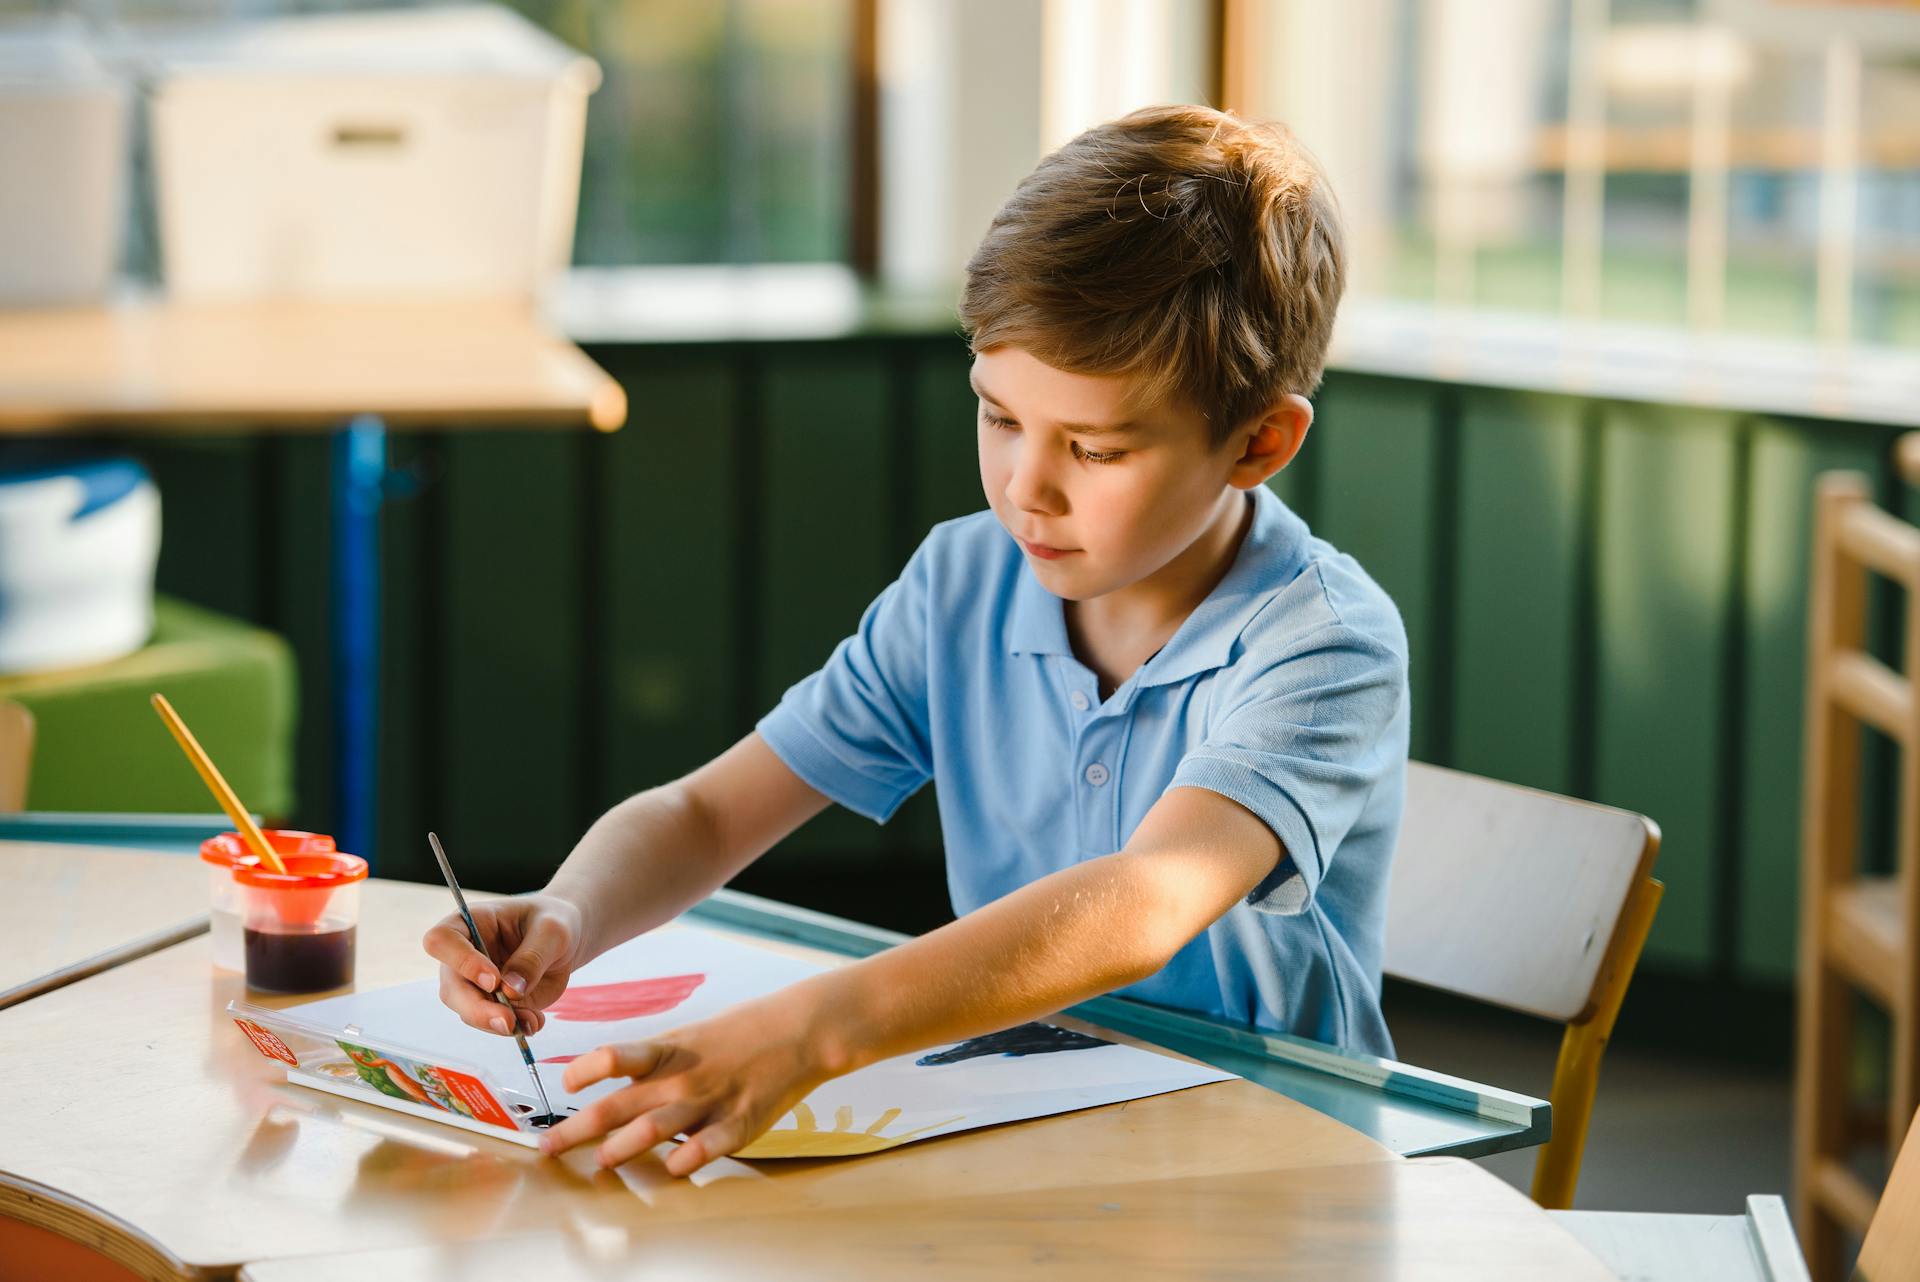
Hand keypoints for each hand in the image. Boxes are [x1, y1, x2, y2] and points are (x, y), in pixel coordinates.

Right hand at [422, 893, 587, 1035]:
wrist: (567, 939)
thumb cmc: (554, 921)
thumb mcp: (552, 931)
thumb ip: (532, 958)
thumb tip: (510, 991)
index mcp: (468, 923)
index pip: (442, 940)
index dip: (461, 962)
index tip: (493, 980)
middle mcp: (462, 956)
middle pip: (451, 987)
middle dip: (478, 1009)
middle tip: (508, 1021)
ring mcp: (473, 983)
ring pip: (468, 1011)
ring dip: (498, 1022)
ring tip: (533, 1020)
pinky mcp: (491, 1003)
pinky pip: (492, 1023)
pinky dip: (513, 1028)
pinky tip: (535, 1022)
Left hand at [535, 993, 831, 1176]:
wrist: (798, 1029)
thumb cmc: (740, 1034)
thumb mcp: (690, 1038)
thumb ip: (653, 1063)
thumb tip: (611, 1079)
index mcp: (667, 1052)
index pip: (613, 1057)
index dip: (582, 1070)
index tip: (564, 1086)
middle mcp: (681, 1078)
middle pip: (619, 1104)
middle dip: (576, 1129)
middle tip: (547, 1147)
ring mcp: (709, 1101)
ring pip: (656, 1126)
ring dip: (624, 1146)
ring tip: (602, 1161)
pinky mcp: (740, 1123)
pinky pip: (710, 1145)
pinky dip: (690, 1158)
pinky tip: (675, 1168)